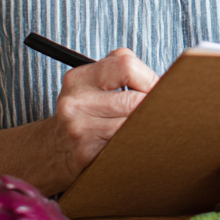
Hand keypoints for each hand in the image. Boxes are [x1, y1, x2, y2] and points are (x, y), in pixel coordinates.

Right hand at [48, 48, 157, 186]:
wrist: (53, 151)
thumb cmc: (86, 112)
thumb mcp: (93, 84)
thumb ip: (124, 71)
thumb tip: (166, 81)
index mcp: (79, 78)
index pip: (126, 65)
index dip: (149, 78)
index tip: (156, 89)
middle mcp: (75, 102)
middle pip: (133, 99)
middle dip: (151, 106)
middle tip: (158, 111)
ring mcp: (79, 129)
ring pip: (132, 124)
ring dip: (146, 125)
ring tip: (147, 125)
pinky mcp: (86, 154)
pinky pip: (125, 144)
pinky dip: (136, 142)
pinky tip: (133, 141)